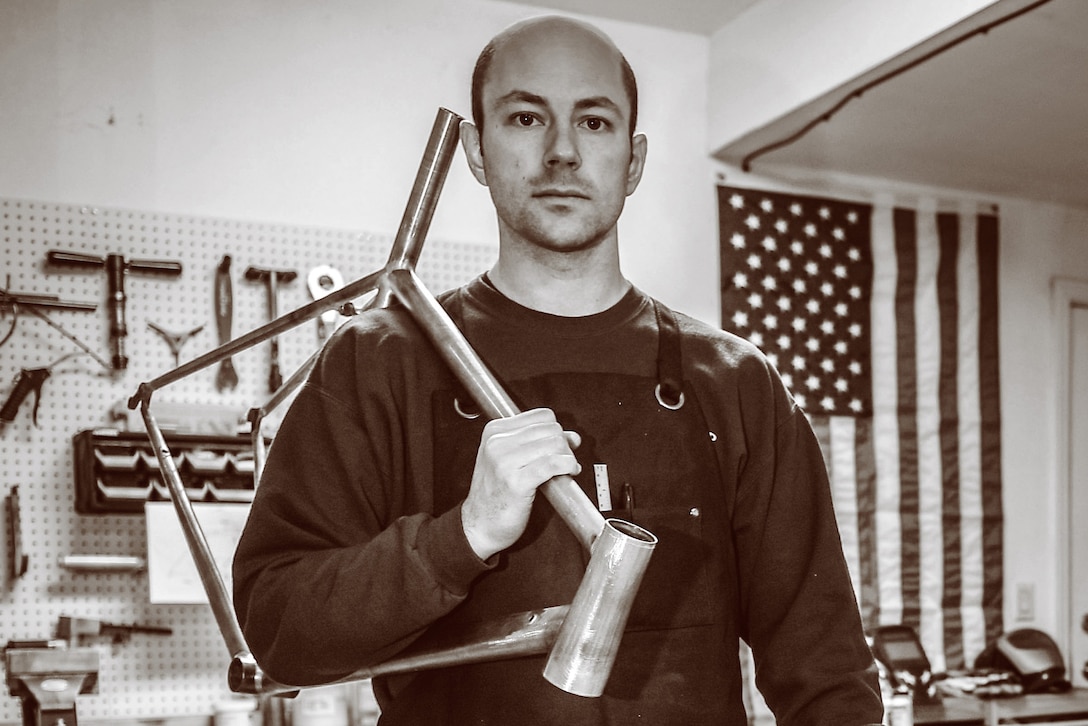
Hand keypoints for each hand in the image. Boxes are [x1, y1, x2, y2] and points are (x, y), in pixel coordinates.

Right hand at [461, 408, 581, 559]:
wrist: (478, 526)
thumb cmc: (495, 495)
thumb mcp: (509, 460)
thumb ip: (539, 443)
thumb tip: (572, 436)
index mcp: (495, 432)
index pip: (542, 416)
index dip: (557, 431)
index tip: (560, 446)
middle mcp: (497, 443)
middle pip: (551, 429)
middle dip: (565, 445)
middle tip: (564, 462)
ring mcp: (505, 462)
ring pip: (555, 444)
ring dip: (568, 457)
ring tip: (566, 469)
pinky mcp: (516, 482)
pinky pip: (553, 464)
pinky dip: (567, 466)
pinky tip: (569, 473)